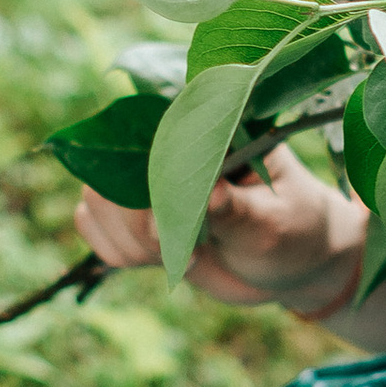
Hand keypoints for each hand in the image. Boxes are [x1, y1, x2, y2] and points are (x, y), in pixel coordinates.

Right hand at [77, 144, 364, 316]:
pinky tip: (163, 257)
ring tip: (186, 254)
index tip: (174, 230)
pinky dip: (118, 251)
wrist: (293, 261)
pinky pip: (90, 224)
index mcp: (209, 125)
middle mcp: (169, 142)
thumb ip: (238, 210)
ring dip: (130, 243)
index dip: (151, 186)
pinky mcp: (131, 209)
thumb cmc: (294, 229)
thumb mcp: (275, 222)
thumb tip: (210, 195)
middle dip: (138, 226)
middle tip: (191, 251)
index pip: (153, 134)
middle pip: (110, 172)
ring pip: (95, 202)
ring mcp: (145, 175)